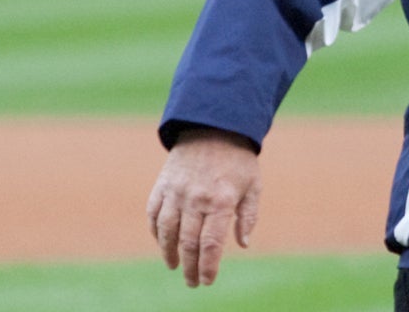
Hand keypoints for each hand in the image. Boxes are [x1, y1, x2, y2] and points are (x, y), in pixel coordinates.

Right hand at [146, 127, 260, 286]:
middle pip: (188, 243)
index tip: (207, 281)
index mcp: (221, 200)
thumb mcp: (253, 185)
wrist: (213, 126)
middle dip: (190, 267)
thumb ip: (248, 216)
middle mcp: (196, 198)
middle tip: (193, 282)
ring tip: (176, 266)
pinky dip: (156, 232)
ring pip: (167, 232)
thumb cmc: (238, 160)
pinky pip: (154, 214)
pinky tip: (163, 242)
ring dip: (169, 253)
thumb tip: (242, 244)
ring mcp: (176, 191)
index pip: (211, 243)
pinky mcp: (162, 185)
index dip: (208, 266)